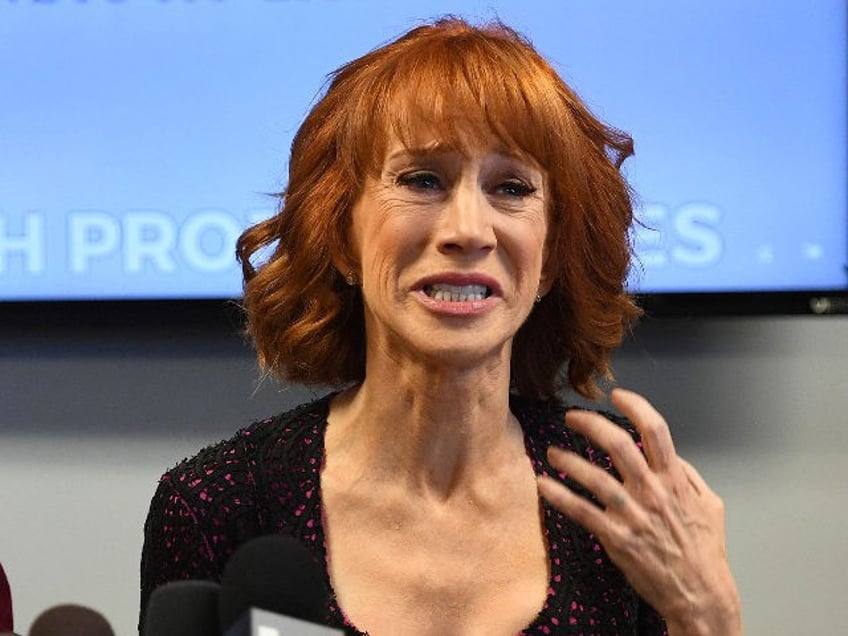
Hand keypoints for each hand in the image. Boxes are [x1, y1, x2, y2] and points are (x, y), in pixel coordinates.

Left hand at [536, 388, 741, 635]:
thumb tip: (673, 456)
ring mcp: (633, 515)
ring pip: (594, 477)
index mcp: (675, 480)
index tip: (617, 395)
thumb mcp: (710, 506)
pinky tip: (544, 485)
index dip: (635, 406)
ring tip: (552, 451)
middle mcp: (653, 492)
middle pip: (618, 444)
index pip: (656, 430)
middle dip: (590, 423)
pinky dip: (560, 496)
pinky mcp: (617, 538)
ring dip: (568, 460)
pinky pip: (582, 512)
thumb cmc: (706, 553)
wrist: (701, 596)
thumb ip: (689, 476)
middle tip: (571, 417)